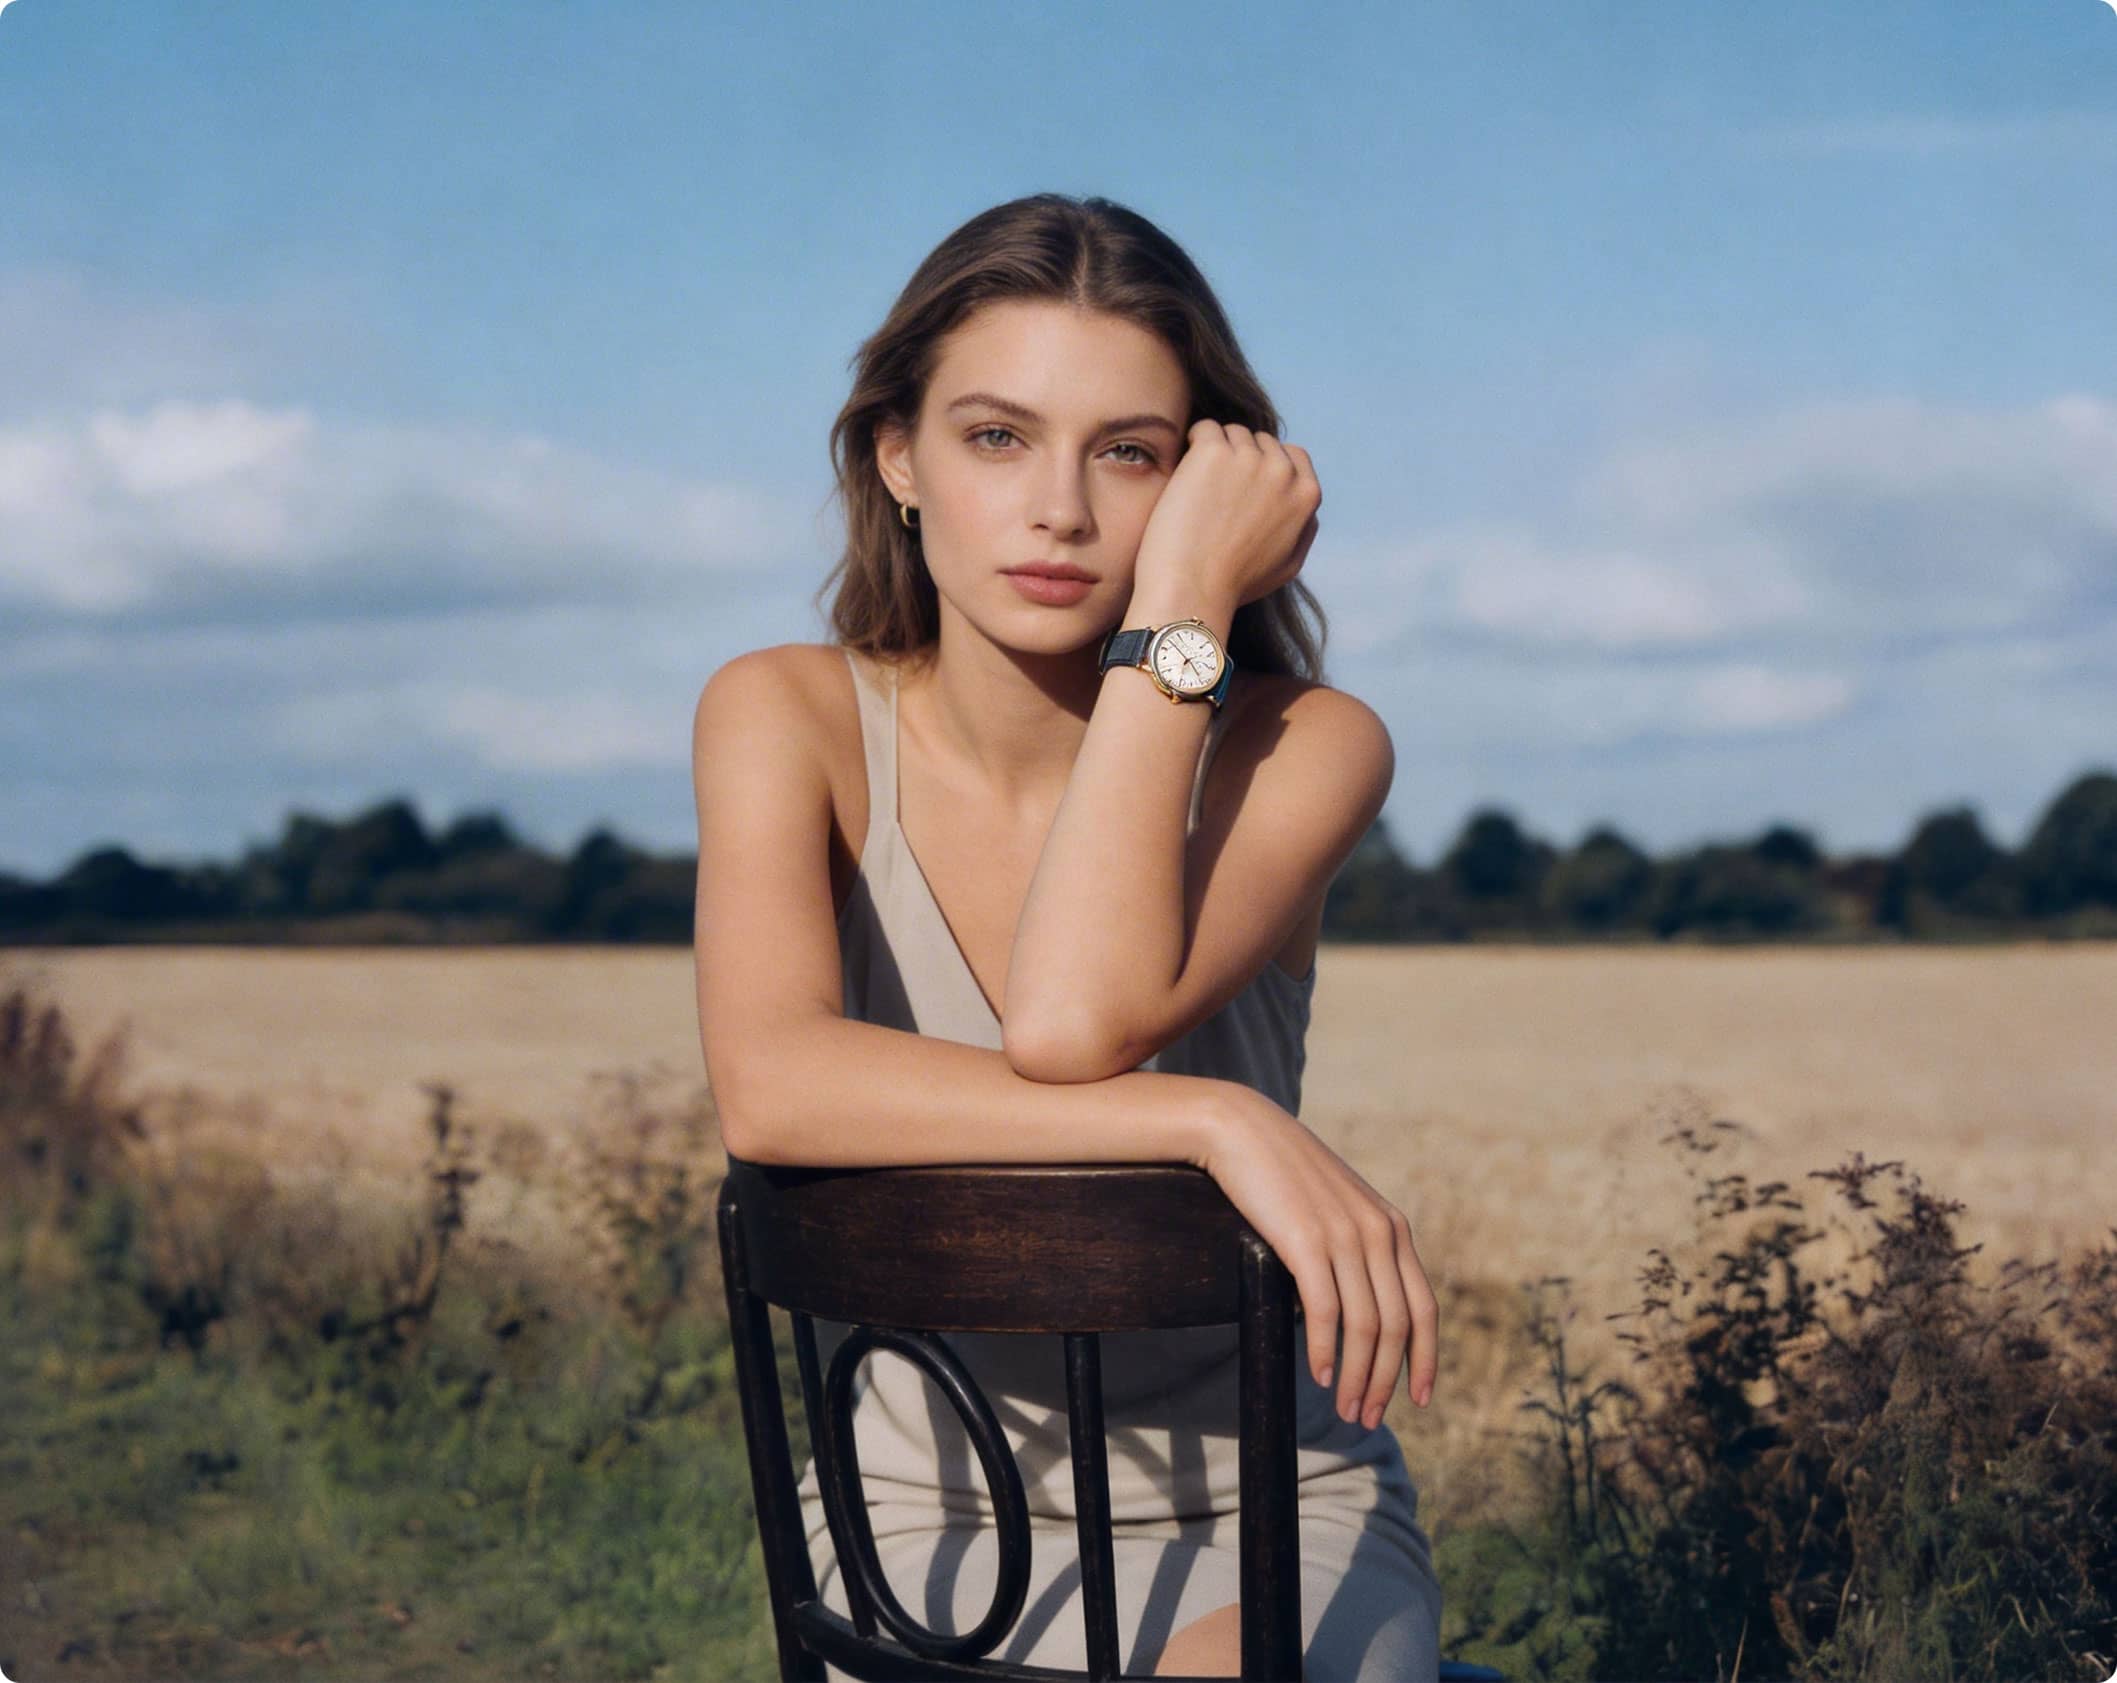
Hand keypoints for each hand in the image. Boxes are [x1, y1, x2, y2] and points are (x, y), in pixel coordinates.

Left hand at [1132, 420, 1320, 609]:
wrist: (1192, 588)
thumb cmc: (1234, 585)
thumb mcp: (1288, 565)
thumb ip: (1304, 529)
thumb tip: (1307, 507)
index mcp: (1306, 495)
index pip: (1293, 456)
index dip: (1266, 465)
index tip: (1243, 484)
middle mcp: (1282, 471)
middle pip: (1261, 441)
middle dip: (1240, 458)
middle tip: (1215, 492)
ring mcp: (1248, 458)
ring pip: (1232, 433)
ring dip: (1215, 451)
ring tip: (1198, 489)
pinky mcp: (1213, 452)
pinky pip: (1204, 429)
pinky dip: (1193, 443)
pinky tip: (1185, 472)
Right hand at [1190, 1083, 1437, 1425]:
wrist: (1242, 1130)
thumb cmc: (1283, 1174)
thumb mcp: (1336, 1208)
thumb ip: (1357, 1248)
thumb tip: (1356, 1308)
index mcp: (1392, 1228)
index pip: (1424, 1308)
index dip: (1426, 1360)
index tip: (1420, 1400)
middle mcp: (1379, 1233)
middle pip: (1398, 1327)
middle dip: (1386, 1382)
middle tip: (1367, 1418)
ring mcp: (1345, 1236)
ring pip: (1366, 1327)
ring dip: (1357, 1377)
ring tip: (1344, 1409)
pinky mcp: (1307, 1241)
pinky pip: (1325, 1311)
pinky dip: (1325, 1350)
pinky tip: (1316, 1374)